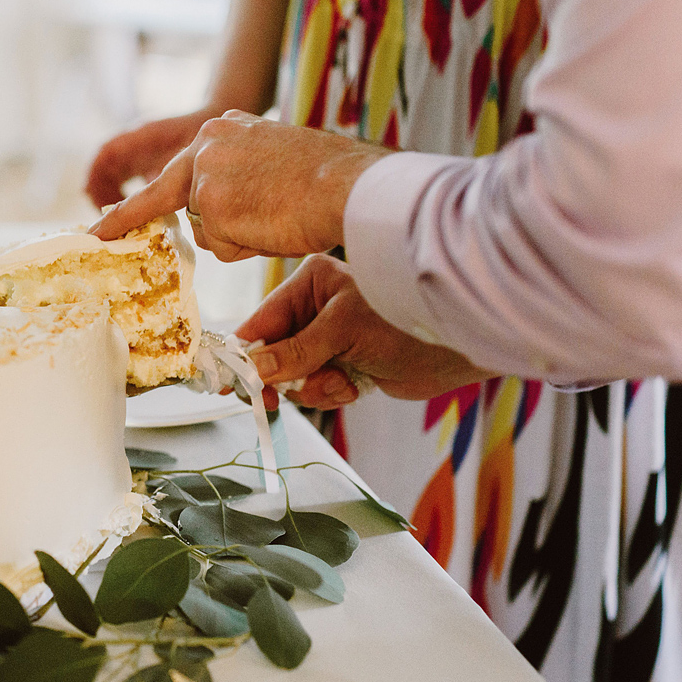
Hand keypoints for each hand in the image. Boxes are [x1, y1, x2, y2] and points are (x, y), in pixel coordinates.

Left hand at [90, 111, 391, 260]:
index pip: (173, 171)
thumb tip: (216, 214)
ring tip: (279, 218)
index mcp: (223, 129)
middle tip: (107, 238)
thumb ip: (239, 178)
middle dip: (179, 223)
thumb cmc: (328, 180)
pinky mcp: (210, 204)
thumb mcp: (275, 162)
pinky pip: (221, 247)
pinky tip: (273, 227)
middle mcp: (207, 145)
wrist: (347, 185)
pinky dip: (247, 248)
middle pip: (184, 201)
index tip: (99, 226)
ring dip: (240, 237)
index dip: (134, 206)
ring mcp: (205, 175)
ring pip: (209, 229)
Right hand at [237, 254, 493, 408]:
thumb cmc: (403, 321)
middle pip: (273, 352)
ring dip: (312, 387)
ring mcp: (331, 338)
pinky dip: (331, 393)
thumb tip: (254, 371)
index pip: (263, 319)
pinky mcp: (345, 364)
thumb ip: (295, 352)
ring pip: (294, 376)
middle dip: (281, 376)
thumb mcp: (342, 331)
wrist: (458, 347)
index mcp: (311, 282)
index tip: (223, 379)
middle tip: (271, 400)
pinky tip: (354, 387)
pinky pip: (317, 388)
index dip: (242, 352)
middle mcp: (317, 307)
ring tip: (340, 382)